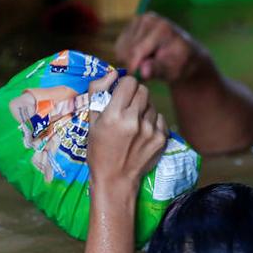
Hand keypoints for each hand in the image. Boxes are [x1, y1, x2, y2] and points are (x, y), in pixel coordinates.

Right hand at [86, 75, 167, 197]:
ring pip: (152, 104)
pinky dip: (152, 121)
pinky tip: (142, 132)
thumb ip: (98, 91)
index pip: (129, 82)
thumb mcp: (91, 121)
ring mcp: (150, 130)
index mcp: (114, 115)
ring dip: (144, 109)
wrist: (115, 180)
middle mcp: (134, 120)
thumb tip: (113, 72)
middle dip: (135, 95)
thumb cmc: (99, 150)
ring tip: (133, 123)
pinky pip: (160, 118)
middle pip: (143, 90)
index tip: (120, 94)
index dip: (124, 85)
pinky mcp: (161, 139)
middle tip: (127, 108)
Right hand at [114, 13, 209, 83]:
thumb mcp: (173, 71)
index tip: (132, 81)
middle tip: (147, 72)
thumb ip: (158, 70)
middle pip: (127, 50)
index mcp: (161, 28)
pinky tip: (142, 57)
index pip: (137, 50)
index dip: (132, 67)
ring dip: (130, 60)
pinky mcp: (130, 25)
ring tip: (147, 63)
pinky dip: (126, 55)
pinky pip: (119, 46)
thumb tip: (144, 72)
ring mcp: (138, 20)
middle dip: (134, 64)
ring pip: (121, 49)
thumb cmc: (180, 64)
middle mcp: (148, 19)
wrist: (183, 53)